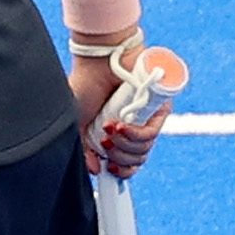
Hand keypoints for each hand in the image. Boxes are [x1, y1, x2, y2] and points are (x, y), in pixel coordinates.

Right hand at [72, 42, 172, 179]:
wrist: (96, 63)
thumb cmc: (84, 86)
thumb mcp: (76, 124)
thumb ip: (83, 150)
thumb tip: (95, 169)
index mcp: (117, 135)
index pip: (128, 163)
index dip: (122, 172)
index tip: (109, 170)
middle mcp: (133, 128)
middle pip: (136, 161)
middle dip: (118, 158)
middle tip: (105, 143)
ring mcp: (146, 119)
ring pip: (144, 151)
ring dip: (123, 145)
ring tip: (108, 129)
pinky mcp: (158, 109)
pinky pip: (150, 134)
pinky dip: (132, 134)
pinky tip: (118, 125)